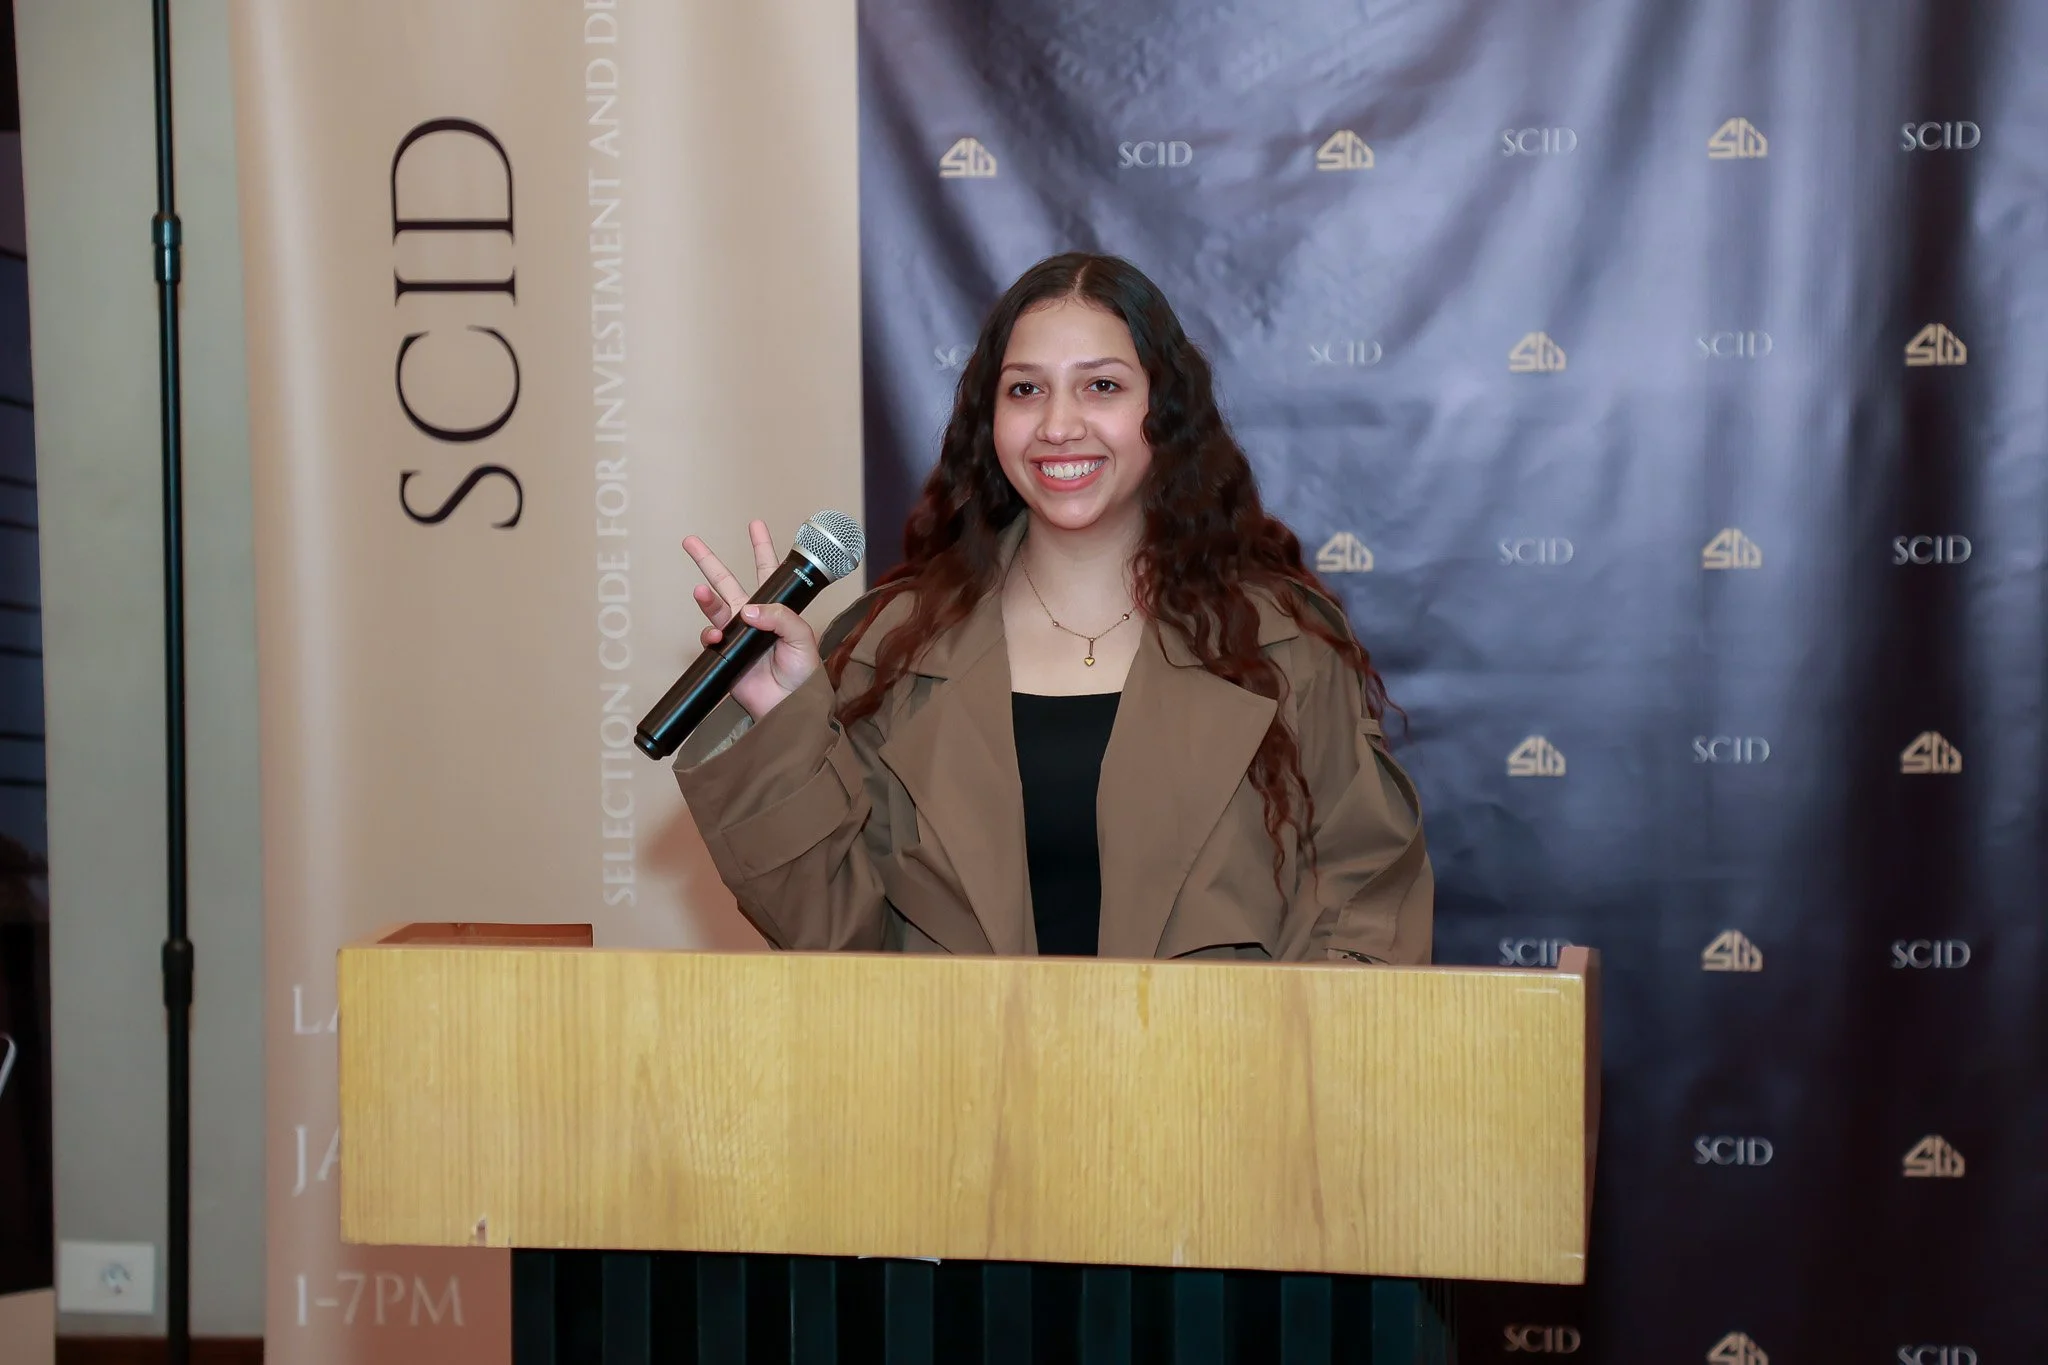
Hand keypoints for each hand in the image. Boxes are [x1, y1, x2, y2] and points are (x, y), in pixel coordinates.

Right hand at [682, 520, 822, 720]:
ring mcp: (737, 634)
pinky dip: (710, 634)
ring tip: (699, 590)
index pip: (767, 571)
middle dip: (708, 561)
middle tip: (690, 541)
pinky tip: (716, 636)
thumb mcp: (802, 638)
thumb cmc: (803, 673)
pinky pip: (711, 637)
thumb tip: (747, 611)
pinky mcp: (725, 654)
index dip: (761, 547)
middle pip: (726, 581)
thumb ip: (779, 618)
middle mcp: (754, 617)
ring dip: (705, 598)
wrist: (789, 706)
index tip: (755, 524)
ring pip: (713, 607)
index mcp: (776, 608)